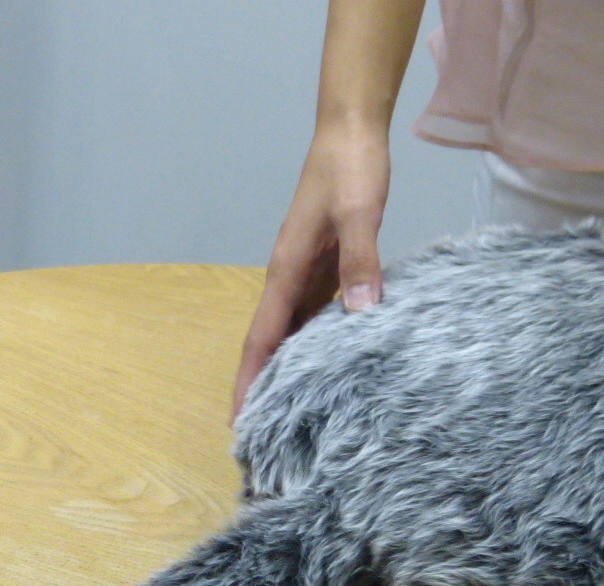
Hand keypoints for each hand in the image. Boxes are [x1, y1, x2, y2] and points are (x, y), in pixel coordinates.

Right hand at [233, 125, 390, 419]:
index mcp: (286, 270)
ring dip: (286, 370)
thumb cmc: (350, 168)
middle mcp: (288, 278)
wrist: (352, 131)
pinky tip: (329, 367)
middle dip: (261, 387)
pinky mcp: (325, 267)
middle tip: (264, 436)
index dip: (250, 381)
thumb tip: (362, 314)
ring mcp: (305, 273)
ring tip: (292, 414)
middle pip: (268, 344)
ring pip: (289, 333)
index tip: (241, 421)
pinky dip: (314, 345)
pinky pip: (313, 317)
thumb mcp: (360, 214)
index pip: (261, 339)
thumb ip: (359, 262)